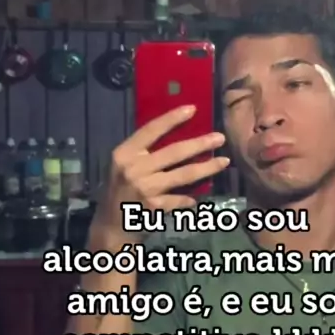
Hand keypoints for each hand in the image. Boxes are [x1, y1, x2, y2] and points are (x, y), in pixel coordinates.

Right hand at [94, 105, 228, 240]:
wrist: (110, 225)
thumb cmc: (119, 190)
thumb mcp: (124, 166)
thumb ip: (144, 152)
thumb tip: (179, 135)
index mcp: (125, 153)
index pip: (151, 130)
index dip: (172, 118)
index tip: (192, 109)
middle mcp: (134, 168)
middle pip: (174, 152)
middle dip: (200, 144)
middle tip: (220, 138)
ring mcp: (145, 188)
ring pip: (184, 175)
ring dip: (207, 168)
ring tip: (224, 161)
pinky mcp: (154, 206)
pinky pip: (180, 199)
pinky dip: (189, 199)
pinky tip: (196, 199)